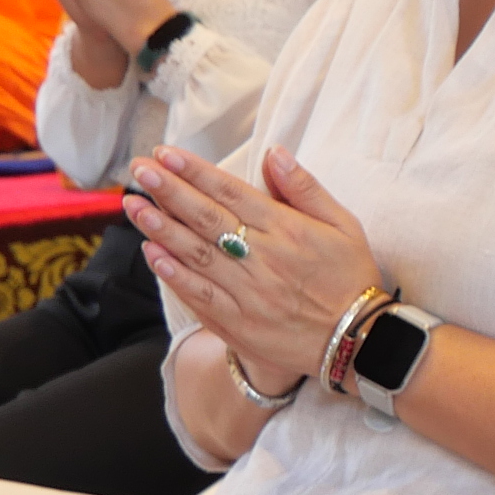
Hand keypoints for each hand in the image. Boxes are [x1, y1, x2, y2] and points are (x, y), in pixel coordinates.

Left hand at [129, 144, 382, 394]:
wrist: (361, 341)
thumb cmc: (352, 278)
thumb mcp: (344, 225)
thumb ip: (306, 188)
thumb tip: (274, 153)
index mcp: (289, 230)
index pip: (232, 192)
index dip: (196, 171)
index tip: (165, 153)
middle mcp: (264, 258)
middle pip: (207, 218)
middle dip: (169, 191)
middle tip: (139, 169)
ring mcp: (248, 292)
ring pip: (196, 254)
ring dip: (161, 228)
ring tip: (133, 205)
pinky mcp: (239, 322)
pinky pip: (200, 295)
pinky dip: (174, 275)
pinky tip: (152, 254)